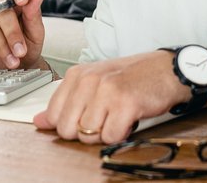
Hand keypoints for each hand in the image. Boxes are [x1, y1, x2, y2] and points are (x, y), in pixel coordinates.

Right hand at [0, 0, 46, 69]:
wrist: (19, 66)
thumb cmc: (28, 46)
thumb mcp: (36, 32)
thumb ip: (34, 14)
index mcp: (16, 2)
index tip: (23, 1)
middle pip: (2, 11)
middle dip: (12, 34)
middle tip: (21, 51)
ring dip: (1, 45)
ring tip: (12, 60)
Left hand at [33, 51, 189, 143]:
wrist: (167, 69)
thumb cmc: (132, 77)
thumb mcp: (94, 83)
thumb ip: (65, 102)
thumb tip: (39, 121)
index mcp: (77, 74)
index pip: (54, 115)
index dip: (71, 124)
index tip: (87, 117)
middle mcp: (88, 80)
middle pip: (67, 129)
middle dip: (86, 132)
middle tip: (105, 117)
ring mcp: (106, 91)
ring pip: (88, 135)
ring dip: (105, 132)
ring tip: (117, 115)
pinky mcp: (125, 104)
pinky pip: (110, 137)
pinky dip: (121, 134)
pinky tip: (128, 118)